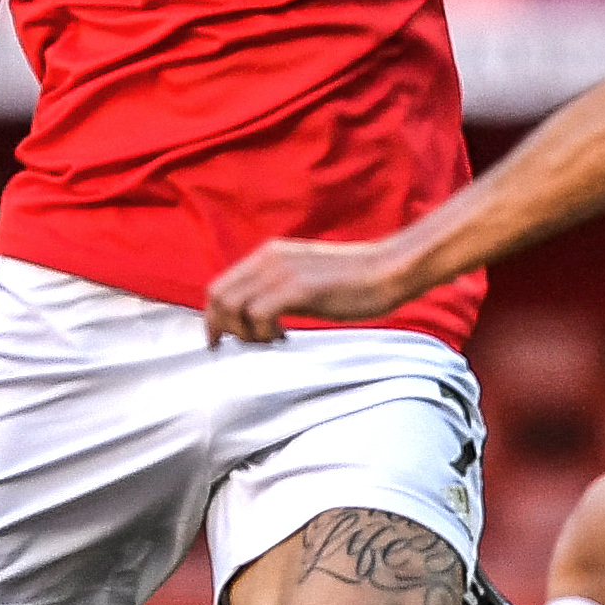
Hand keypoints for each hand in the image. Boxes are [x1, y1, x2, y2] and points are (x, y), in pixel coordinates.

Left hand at [206, 237, 416, 344]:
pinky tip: (284, 339)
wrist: (389, 269)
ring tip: (270, 343)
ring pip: (233, 307)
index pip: (220, 286)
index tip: (221, 341)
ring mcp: (282, 272)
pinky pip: (258, 315)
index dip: (214, 317)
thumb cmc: (356, 280)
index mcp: (269, 255)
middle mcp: (269, 259)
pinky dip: (263, 335)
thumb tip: (260, 314)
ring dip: (245, 334)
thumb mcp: (307, 278)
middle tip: (242, 349)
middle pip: (218, 297)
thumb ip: (281, 288)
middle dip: (222, 329)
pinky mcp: (298, 288)